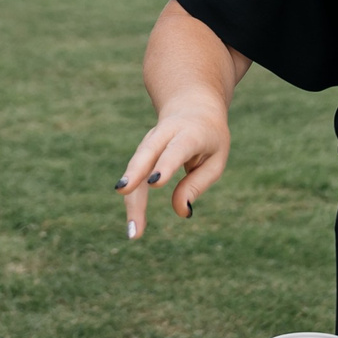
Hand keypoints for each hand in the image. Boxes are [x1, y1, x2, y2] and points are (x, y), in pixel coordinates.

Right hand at [116, 97, 227, 239]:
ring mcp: (150, 142)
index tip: (154, 183)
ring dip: (132, 198)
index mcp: (190, 133)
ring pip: (136, 168)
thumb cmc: (209, 137)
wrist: (192, 106)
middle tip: (122, 193)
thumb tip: (182, 211)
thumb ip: (197, 184)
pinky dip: (134, 200)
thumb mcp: (215, 159)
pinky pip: (135, 177)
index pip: (175, 148)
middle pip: (146, 153)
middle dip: (134, 173)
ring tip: (134, 230)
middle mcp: (165, 134)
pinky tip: (135, 224)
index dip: (165, 164)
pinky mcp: (142, 153)